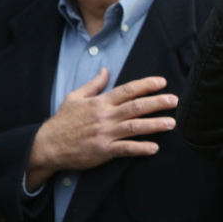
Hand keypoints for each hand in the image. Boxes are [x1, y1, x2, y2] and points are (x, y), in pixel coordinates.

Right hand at [25, 68, 177, 189]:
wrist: (47, 146)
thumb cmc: (62, 121)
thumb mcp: (75, 97)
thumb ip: (94, 85)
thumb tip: (106, 70)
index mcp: (100, 102)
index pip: (127, 90)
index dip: (146, 85)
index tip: (162, 82)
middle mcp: (105, 116)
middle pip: (136, 107)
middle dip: (158, 103)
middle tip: (175, 101)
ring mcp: (105, 134)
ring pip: (135, 127)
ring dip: (155, 125)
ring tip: (172, 123)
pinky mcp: (103, 151)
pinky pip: (125, 149)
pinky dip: (141, 148)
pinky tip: (154, 148)